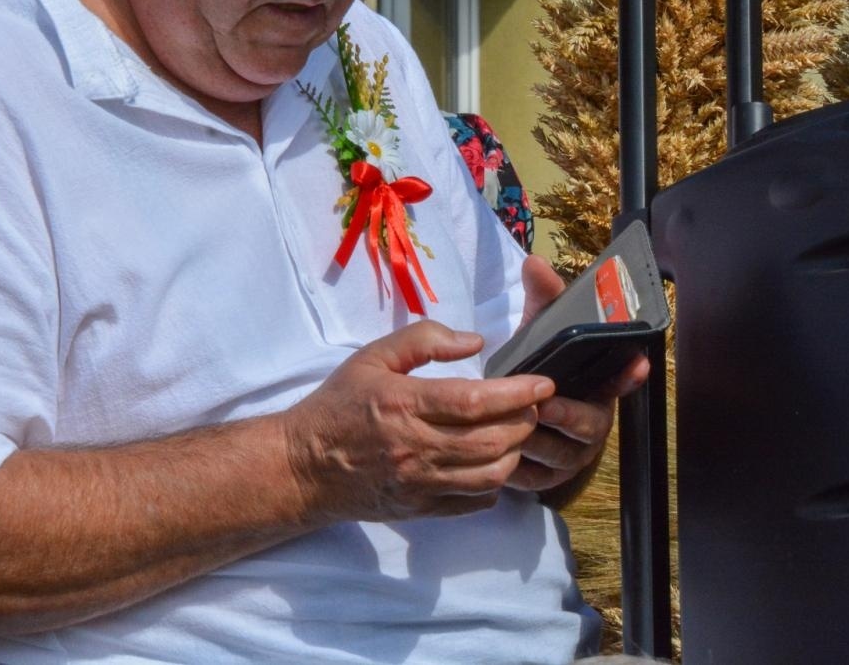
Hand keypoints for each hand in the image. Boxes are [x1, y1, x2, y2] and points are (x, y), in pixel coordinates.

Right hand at [284, 320, 553, 521]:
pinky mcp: (421, 509)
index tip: (543, 383)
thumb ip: (423, 340)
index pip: (474, 401)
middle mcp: (415, 448)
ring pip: (490, 475)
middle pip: (491, 440)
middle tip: (534, 404)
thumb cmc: (339, 405)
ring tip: (517, 431)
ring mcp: (419, 484)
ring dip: (515, 452)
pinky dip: (495, 483)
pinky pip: (475, 502)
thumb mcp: (372, 357)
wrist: (304, 467)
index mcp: (403, 404)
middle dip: (524, 421)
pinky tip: (493, 462)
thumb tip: (475, 342)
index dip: (517, 393)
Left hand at [510, 252, 648, 495]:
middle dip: (568, 415)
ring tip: (514, 428)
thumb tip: (535, 262)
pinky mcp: (547, 479)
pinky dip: (519, 469)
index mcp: (596, 387)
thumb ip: (542, 300)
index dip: (628, 376)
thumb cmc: (535, 368)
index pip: (620, 381)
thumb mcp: (539, 333)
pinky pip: (536, 479)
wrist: (511, 412)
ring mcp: (572, 455)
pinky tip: (500, 457)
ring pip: (559, 454)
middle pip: (589, 426)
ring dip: (537, 442)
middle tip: (545, 405)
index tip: (637, 364)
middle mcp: (592, 423)